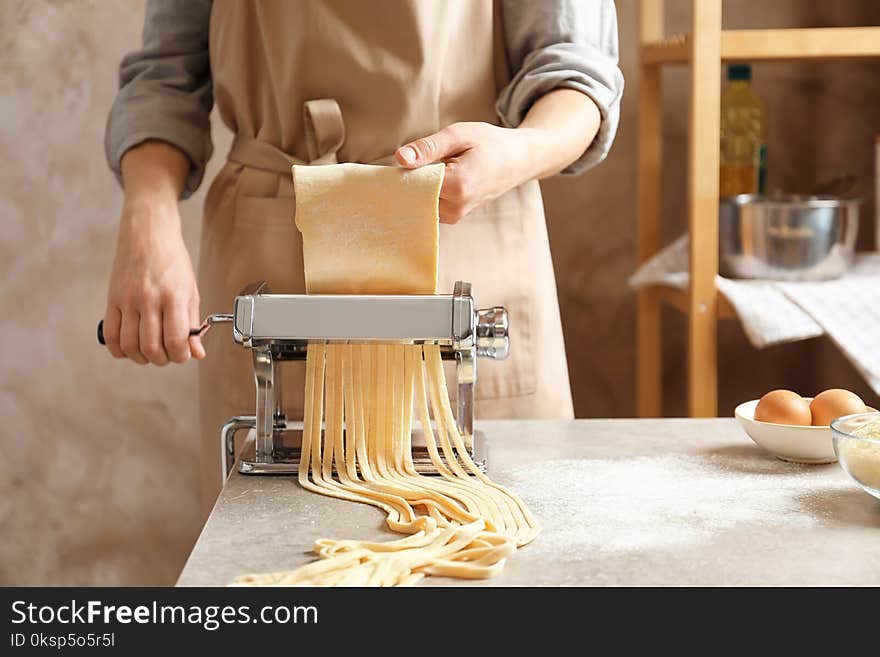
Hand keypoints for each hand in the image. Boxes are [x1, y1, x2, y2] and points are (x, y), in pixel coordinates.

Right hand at [102, 199, 204, 364]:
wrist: (147, 233)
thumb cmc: (172, 260)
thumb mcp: (190, 291)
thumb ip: (193, 324)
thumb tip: (197, 352)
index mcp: (173, 296)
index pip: (175, 340)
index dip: (180, 356)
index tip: (183, 355)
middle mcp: (149, 299)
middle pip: (151, 347)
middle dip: (162, 360)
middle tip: (168, 355)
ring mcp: (127, 300)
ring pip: (130, 345)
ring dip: (142, 358)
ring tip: (151, 353)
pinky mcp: (111, 299)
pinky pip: (111, 334)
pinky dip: (120, 349)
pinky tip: (130, 348)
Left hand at [395, 90, 601, 223]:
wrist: (518, 161)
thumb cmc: (490, 144)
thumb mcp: (459, 135)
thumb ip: (428, 148)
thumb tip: (400, 158)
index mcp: (457, 186)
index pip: (413, 184)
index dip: (403, 172)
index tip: (401, 161)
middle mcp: (456, 207)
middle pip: (414, 196)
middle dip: (409, 180)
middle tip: (414, 160)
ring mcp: (456, 215)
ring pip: (420, 202)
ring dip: (418, 186)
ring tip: (433, 167)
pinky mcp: (454, 217)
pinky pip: (429, 206)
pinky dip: (425, 192)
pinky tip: (435, 178)